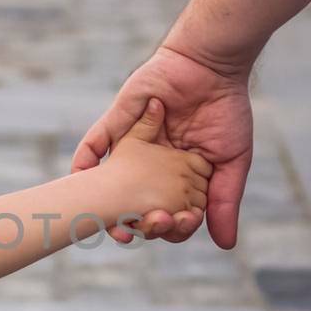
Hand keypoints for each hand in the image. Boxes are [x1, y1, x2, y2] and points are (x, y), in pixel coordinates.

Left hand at [74, 46, 252, 247]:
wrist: (211, 66)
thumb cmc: (226, 112)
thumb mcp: (231, 161)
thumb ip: (224, 202)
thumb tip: (226, 245)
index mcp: (176, 178)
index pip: (165, 212)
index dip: (164, 226)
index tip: (168, 229)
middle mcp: (150, 166)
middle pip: (134, 204)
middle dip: (132, 222)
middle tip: (132, 232)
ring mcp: (131, 145)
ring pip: (110, 182)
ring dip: (103, 203)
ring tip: (107, 221)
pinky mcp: (117, 123)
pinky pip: (94, 144)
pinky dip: (84, 162)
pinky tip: (79, 180)